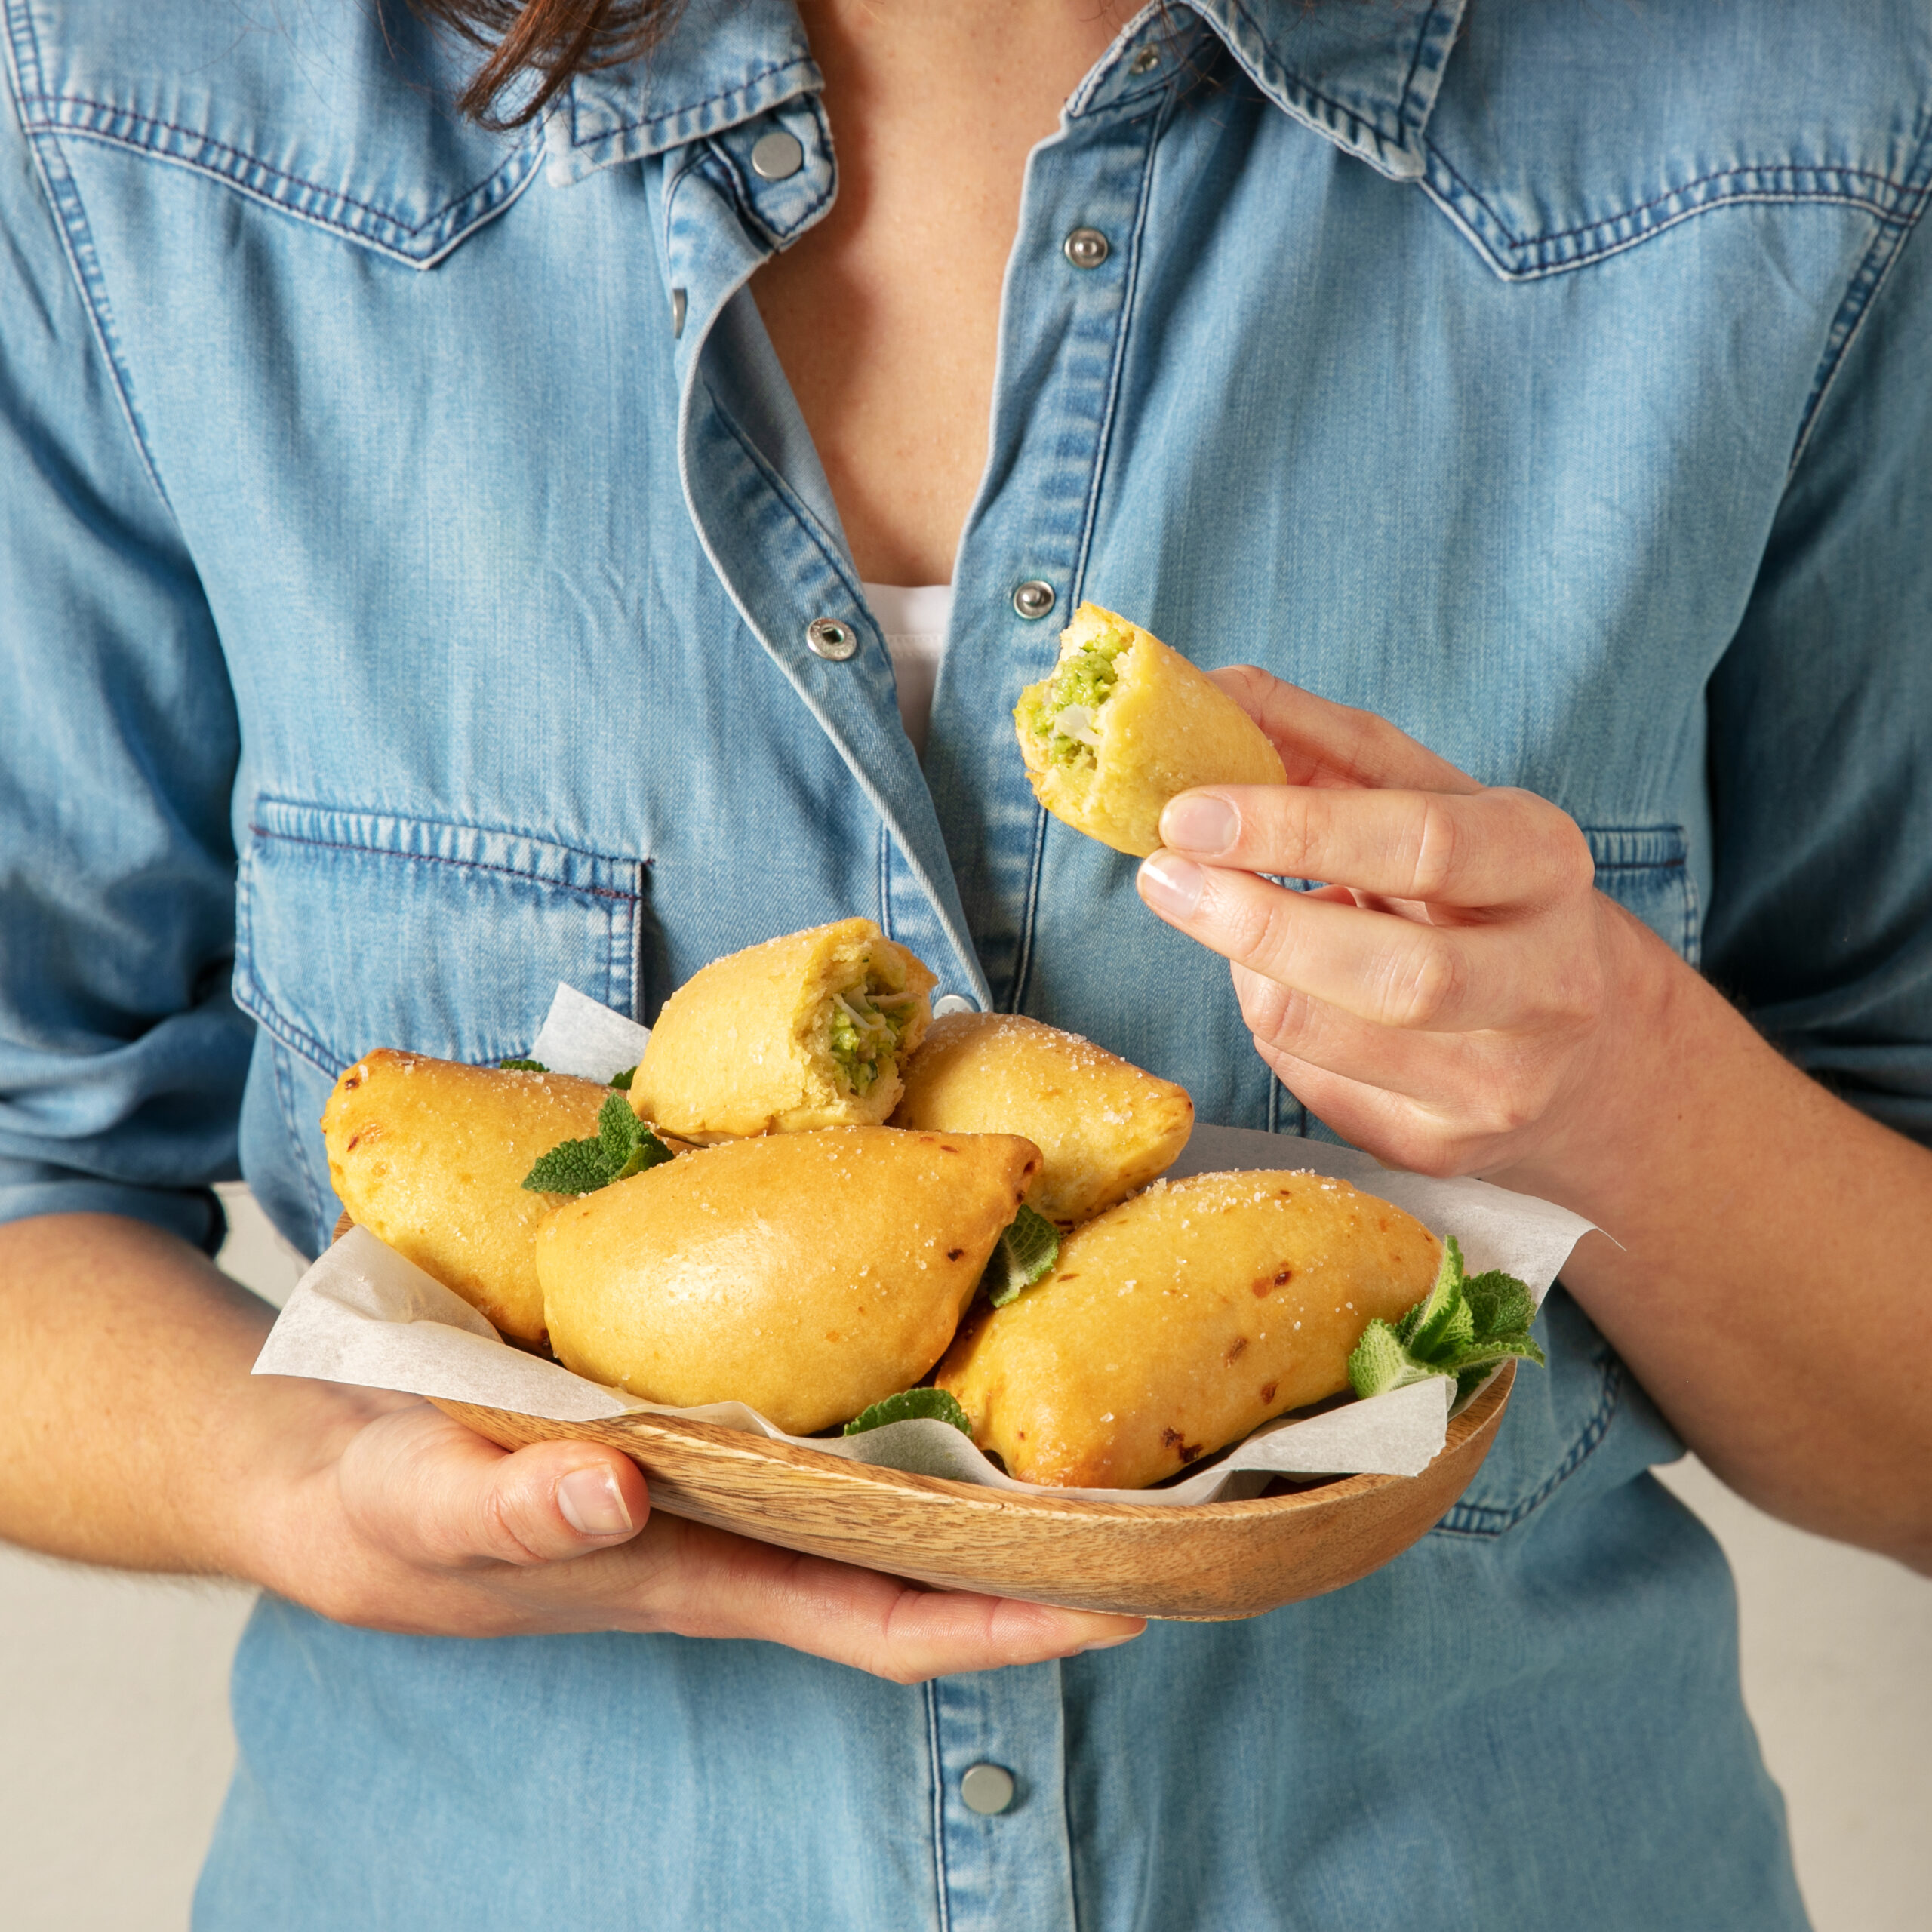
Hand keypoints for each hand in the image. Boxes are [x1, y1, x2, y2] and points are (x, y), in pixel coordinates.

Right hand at [252, 1387, 1142, 1681]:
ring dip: (988, 1430)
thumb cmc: (382, 1506)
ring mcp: (733, 1452)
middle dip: (1042, 1522)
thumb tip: (612, 1493)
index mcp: (706, 1568)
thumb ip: (511, 1511)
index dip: (1009, 1618)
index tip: (1130, 1597)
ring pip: (891, 1455)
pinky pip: (826, 1375)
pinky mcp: (701, 1384)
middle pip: (926, 1538)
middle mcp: (747, 1515)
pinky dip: (892, 1346)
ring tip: (1095, 1356)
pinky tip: (932, 1272)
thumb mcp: (428, 1510)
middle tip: (1171, 1462)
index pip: (888, 1617)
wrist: (329, 1453)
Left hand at [1133, 666, 1672, 1181]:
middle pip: (1393, 975)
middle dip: (1255, 923)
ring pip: (1326, 1037)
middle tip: (1162, 878)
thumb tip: (1209, 689)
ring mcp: (1499, 1083)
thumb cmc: (1476, 893)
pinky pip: (1308, 1084)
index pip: (1421, 843)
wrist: (1580, 1044)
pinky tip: (1291, 993)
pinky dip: (1273, 1027)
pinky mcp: (1440, 1148)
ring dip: (1248, 973)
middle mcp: (1545, 984)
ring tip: (1230, 924)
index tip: (1187, 813)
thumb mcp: (1426, 799)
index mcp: (1544, 864)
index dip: (1293, 828)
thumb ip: (1323, 741)